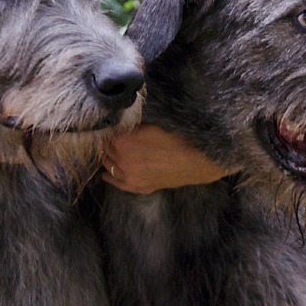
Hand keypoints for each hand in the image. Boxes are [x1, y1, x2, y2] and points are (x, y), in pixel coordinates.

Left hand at [101, 123, 226, 193]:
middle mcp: (122, 161)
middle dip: (108, 142)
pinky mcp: (139, 187)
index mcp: (123, 141)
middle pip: (105, 149)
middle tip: (112, 135)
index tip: (110, 123)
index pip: (106, 132)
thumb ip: (132, 122)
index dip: (109, 126)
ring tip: (110, 151)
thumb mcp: (152, 122)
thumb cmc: (178, 136)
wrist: (199, 159)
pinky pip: (118, 183)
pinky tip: (106, 174)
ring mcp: (130, 177)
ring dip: (109, 157)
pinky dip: (111, 177)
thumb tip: (119, 118)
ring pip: (108, 166)